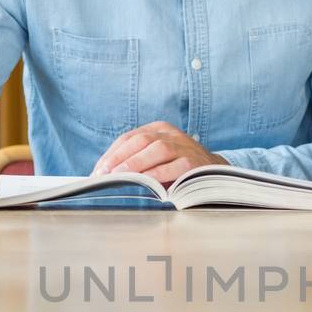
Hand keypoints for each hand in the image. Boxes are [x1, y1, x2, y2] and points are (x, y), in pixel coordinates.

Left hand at [91, 121, 227, 182]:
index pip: (129, 137)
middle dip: (119, 158)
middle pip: (140, 141)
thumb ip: (136, 161)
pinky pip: (174, 166)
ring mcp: (184, 146)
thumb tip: (106, 174)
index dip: (112, 153)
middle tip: (104, 174)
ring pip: (157, 149)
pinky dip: (158, 174)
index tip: (98, 170)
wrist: (213, 172)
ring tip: (119, 177)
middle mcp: (170, 134)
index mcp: (158, 129)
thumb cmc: (176, 168)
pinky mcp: (194, 161)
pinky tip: (145, 182)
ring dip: (135, 164)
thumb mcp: (156, 159)